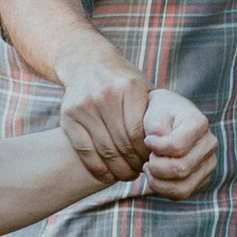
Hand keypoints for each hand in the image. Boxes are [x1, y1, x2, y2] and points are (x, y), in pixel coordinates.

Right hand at [52, 35, 156, 185]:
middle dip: (134, 163)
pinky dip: (98, 168)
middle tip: (141, 171)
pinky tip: (108, 174)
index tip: (153, 160)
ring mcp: (84, 105)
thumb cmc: (122, 81)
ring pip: (104, 150)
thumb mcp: (142, 88)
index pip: (140, 133)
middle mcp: (105, 95)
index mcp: (129, 88)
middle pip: (123, 143)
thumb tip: (169, 148)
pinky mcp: (68, 116)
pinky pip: (84, 150)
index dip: (148, 152)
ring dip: (118, 169)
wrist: (87, 61)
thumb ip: (154, 114)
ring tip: (127, 174)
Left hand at [139, 91, 216, 198]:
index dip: (156, 148)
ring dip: (158, 182)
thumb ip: (157, 132)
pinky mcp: (203, 178)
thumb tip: (162, 154)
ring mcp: (209, 163)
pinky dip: (163, 189)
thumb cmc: (160, 115)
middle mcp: (209, 144)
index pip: (177, 147)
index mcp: (199, 123)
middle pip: (181, 169)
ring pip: (183, 188)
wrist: (169, 118)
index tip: (147, 140)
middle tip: (148, 157)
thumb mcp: (155, 116)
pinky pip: (182, 193)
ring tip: (148, 169)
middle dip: (156, 167)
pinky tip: (156, 176)